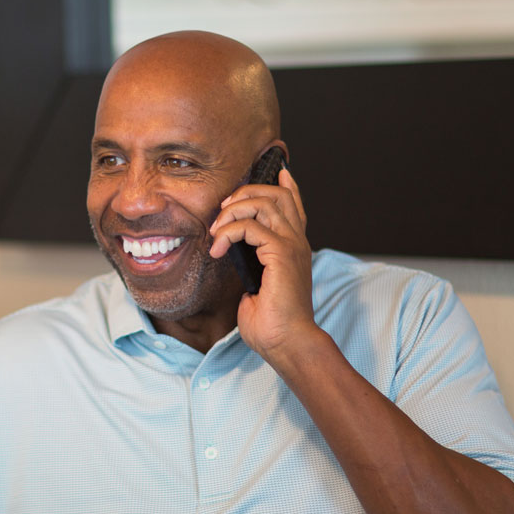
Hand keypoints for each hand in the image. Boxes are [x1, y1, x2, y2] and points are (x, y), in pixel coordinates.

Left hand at [208, 166, 318, 364]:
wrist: (286, 342)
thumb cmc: (272, 322)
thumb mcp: (257, 285)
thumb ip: (251, 264)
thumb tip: (233, 255)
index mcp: (294, 247)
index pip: (294, 204)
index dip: (285, 184)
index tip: (278, 171)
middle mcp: (297, 241)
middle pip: (276, 194)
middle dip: (245, 193)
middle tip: (223, 211)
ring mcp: (291, 245)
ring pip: (264, 202)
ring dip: (233, 210)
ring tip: (217, 230)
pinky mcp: (281, 253)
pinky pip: (250, 226)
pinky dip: (228, 233)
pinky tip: (218, 249)